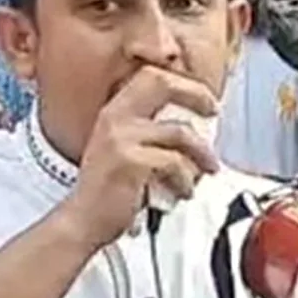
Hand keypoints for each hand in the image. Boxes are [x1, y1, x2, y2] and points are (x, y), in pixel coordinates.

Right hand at [55, 67, 220, 248]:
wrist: (84, 221)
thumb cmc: (109, 191)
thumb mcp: (123, 149)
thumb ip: (150, 131)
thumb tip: (196, 125)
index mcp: (114, 111)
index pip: (152, 76)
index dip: (183, 83)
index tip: (204, 99)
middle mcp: (115, 118)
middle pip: (163, 84)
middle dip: (196, 94)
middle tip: (214, 112)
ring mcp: (121, 139)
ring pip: (179, 132)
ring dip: (201, 153)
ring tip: (206, 170)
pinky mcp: (130, 162)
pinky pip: (174, 163)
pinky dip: (186, 179)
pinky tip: (183, 191)